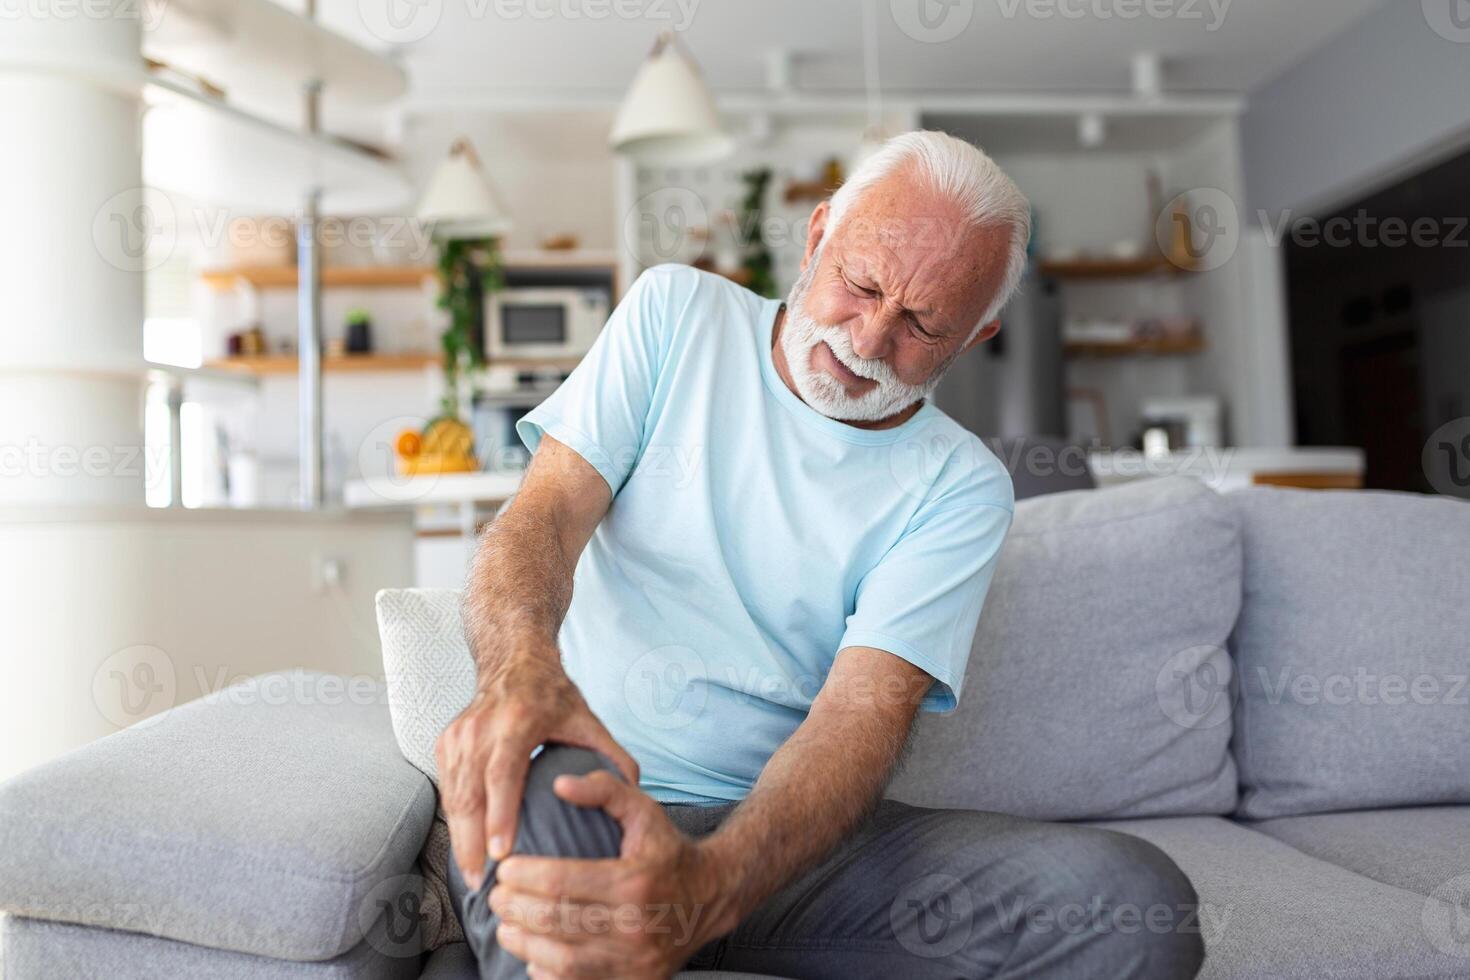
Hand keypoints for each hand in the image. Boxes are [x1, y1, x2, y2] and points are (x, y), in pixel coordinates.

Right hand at [436, 655, 638, 888]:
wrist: (512, 660)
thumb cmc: (553, 694)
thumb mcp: (587, 719)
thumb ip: (612, 755)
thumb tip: (634, 792)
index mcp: (517, 721)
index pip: (503, 774)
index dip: (500, 816)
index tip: (501, 854)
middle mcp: (481, 728)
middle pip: (470, 794)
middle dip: (473, 844)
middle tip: (485, 883)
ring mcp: (458, 736)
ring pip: (453, 797)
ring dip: (460, 840)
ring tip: (476, 877)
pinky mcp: (446, 743)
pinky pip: (448, 790)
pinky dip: (456, 822)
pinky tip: (467, 850)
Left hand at [489, 771, 737, 978]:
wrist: (711, 895)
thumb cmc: (667, 849)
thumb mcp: (643, 809)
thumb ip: (603, 789)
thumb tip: (559, 783)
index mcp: (635, 881)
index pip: (563, 882)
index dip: (525, 876)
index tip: (504, 869)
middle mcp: (636, 924)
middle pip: (557, 921)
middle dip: (515, 909)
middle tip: (496, 897)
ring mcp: (636, 959)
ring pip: (563, 959)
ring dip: (524, 943)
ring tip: (506, 926)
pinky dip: (548, 973)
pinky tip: (533, 956)